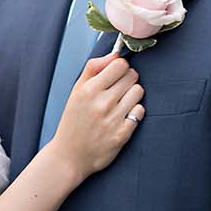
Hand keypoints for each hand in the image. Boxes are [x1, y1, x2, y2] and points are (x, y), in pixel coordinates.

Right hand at [52, 50, 143, 180]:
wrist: (69, 156)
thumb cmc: (73, 121)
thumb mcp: (76, 91)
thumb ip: (94, 68)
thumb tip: (115, 54)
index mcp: (89, 90)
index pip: (119, 64)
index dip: (120, 67)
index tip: (116, 74)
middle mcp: (102, 104)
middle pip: (132, 76)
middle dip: (127, 79)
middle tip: (119, 88)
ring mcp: (113, 120)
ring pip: (138, 91)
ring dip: (132, 94)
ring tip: (121, 102)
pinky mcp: (122, 135)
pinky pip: (140, 111)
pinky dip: (135, 112)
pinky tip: (124, 115)